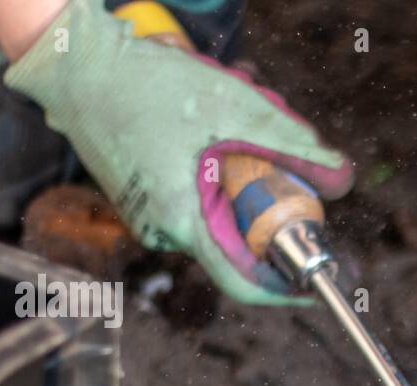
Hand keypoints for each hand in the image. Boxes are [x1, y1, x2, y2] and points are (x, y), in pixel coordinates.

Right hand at [4, 0, 351, 303]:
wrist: (74, 64)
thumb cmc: (145, 82)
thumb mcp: (235, 106)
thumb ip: (293, 145)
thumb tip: (342, 180)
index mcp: (183, 221)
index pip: (244, 282)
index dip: (287, 289)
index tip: (320, 280)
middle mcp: (164, 229)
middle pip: (242, 236)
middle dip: (271, 196)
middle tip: (280, 148)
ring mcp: (152, 215)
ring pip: (223, 209)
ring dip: (245, 171)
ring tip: (236, 113)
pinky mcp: (148, 196)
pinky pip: (200, 194)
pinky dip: (219, 165)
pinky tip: (210, 121)